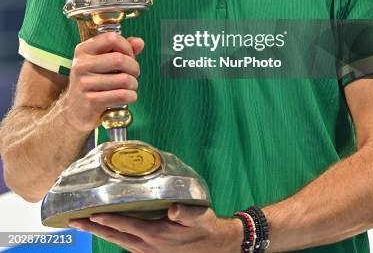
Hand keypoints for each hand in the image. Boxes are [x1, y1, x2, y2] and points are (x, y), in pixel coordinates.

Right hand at [62, 32, 143, 131]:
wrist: (74, 111)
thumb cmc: (94, 81)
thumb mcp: (103, 61)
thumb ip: (122, 49)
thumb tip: (139, 42)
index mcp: (83, 50)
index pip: (112, 38)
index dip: (127, 47)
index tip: (129, 56)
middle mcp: (81, 65)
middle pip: (120, 59)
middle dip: (134, 67)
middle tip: (133, 73)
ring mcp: (84, 84)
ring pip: (124, 79)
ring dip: (133, 84)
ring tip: (129, 86)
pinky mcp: (91, 102)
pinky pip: (122, 95)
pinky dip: (131, 96)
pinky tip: (128, 97)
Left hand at [69, 204, 243, 251]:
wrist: (214, 247)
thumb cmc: (204, 228)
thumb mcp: (199, 217)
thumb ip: (186, 212)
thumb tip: (174, 209)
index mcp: (156, 234)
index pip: (126, 225)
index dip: (108, 220)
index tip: (91, 214)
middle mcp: (147, 245)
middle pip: (115, 236)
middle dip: (93, 228)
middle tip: (74, 220)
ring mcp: (147, 251)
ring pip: (118, 242)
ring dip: (100, 233)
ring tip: (84, 224)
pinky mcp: (150, 252)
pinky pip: (126, 244)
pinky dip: (113, 237)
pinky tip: (107, 231)